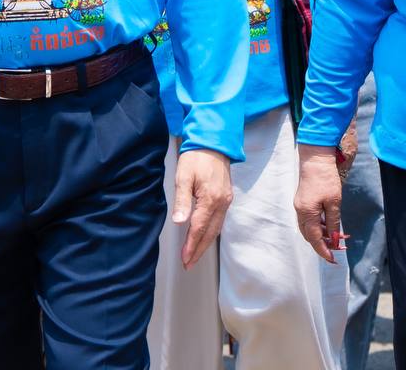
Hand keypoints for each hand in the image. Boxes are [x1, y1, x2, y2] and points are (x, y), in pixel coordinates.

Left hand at [172, 149, 231, 268]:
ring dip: (205, 243)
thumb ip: (181, 200)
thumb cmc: (196, 157)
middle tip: (188, 264)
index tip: (184, 259)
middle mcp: (222, 202)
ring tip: (194, 255)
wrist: (213, 142)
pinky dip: (211, 232)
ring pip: (216, 228)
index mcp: (211, 198)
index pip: (199, 228)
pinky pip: (219, 220)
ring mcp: (226, 200)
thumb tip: (179, 222)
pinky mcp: (226, 197)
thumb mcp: (183, 176)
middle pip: (210, 233)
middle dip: (199, 250)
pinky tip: (204, 236)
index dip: (191, 245)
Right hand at [295, 143, 344, 262]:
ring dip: (323, 235)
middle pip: (310, 236)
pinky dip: (320, 226)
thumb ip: (334, 222)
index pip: (314, 239)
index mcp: (307, 213)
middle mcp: (300, 212)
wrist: (315, 158)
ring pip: (310, 228)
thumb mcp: (334, 201)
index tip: (333, 260)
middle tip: (339, 249)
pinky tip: (331, 225)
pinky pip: (310, 220)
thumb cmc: (325, 178)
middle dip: (323, 245)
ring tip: (339, 236)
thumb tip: (335, 239)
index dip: (323, 251)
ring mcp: (300, 206)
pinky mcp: (303, 201)